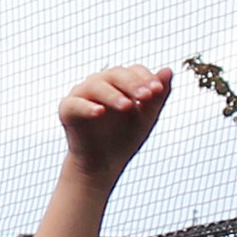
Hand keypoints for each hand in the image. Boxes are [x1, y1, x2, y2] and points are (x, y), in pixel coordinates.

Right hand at [59, 63, 171, 185]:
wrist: (103, 165)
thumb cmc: (124, 138)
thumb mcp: (146, 117)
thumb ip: (158, 96)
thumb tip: (168, 70)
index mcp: (119, 83)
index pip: (133, 71)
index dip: (145, 78)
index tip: (157, 91)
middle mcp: (99, 84)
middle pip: (116, 74)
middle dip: (132, 84)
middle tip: (146, 96)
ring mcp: (81, 94)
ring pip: (96, 85)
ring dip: (113, 95)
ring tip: (127, 106)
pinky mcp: (67, 109)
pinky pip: (75, 103)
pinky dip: (87, 107)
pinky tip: (100, 112)